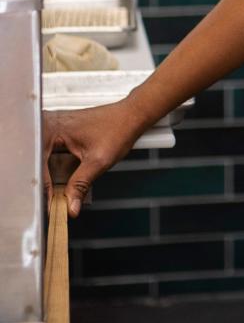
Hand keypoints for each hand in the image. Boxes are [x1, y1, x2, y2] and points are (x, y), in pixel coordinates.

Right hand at [43, 100, 141, 218]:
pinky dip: (50, 167)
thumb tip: (70, 206)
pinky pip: (47, 152)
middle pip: (33, 159)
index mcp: (55, 128)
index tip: (49, 204)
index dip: (43, 187)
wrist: (131, 116)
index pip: (39, 163)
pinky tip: (55, 180)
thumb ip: (81, 184)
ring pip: (38, 156)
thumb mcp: (98, 161)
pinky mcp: (60, 132)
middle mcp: (51, 124)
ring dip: (43, 174)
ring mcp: (54, 127)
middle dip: (38, 180)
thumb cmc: (118, 129)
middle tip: (46, 200)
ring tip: (49, 192)